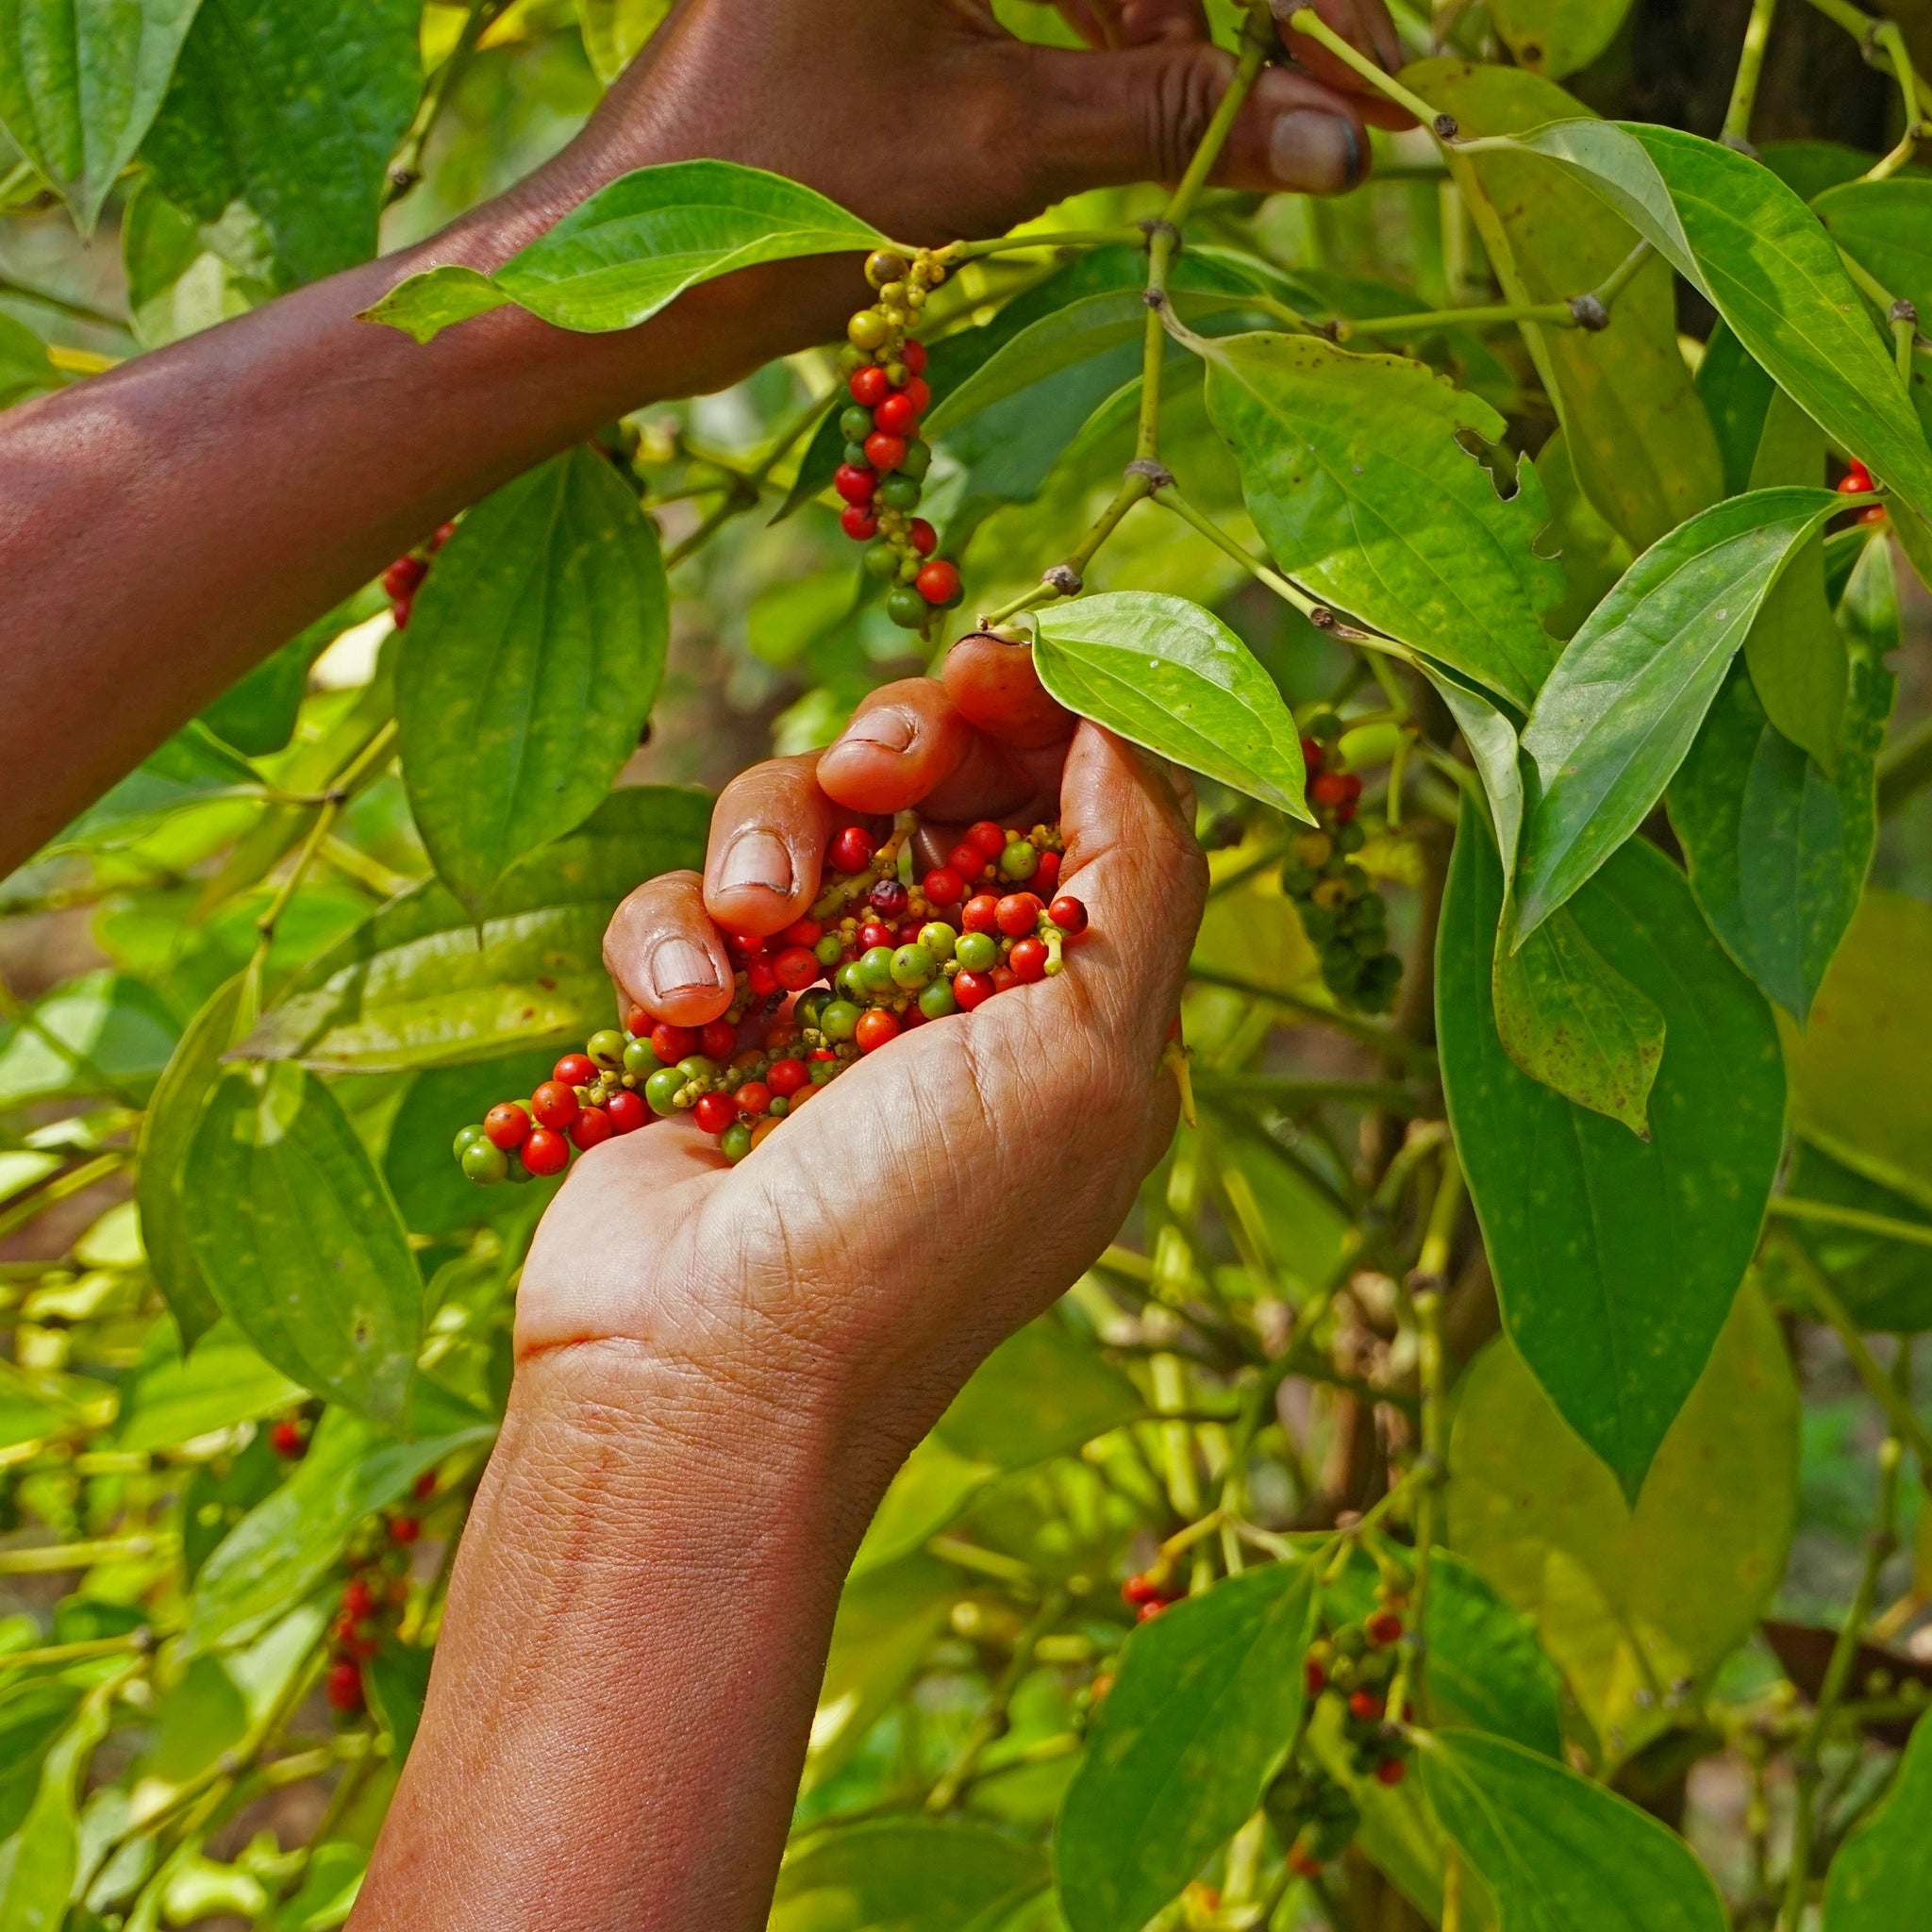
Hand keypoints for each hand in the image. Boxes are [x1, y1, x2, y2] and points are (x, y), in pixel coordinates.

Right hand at [514, 638, 1205, 1485]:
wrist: (709, 1378)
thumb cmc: (922, 1230)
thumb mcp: (1093, 1053)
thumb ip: (1141, 871)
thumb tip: (1140, 719)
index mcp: (1074, 1003)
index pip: (1078, 805)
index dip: (1046, 716)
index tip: (997, 663)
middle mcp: (952, 991)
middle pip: (941, 785)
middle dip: (911, 746)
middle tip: (883, 769)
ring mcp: (817, 1001)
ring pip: (800, 817)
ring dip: (777, 836)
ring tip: (762, 919)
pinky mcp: (704, 1015)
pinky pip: (685, 902)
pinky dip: (679, 934)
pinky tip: (691, 1007)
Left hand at [567, 0, 1406, 233]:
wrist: (630, 269)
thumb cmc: (781, 197)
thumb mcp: (997, 145)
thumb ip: (1172, 121)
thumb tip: (1339, 146)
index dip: (1283, 0)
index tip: (1369, 74)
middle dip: (1237, 20)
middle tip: (1327, 116)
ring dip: (1179, 37)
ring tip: (1236, 139)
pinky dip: (1108, 37)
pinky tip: (1158, 110)